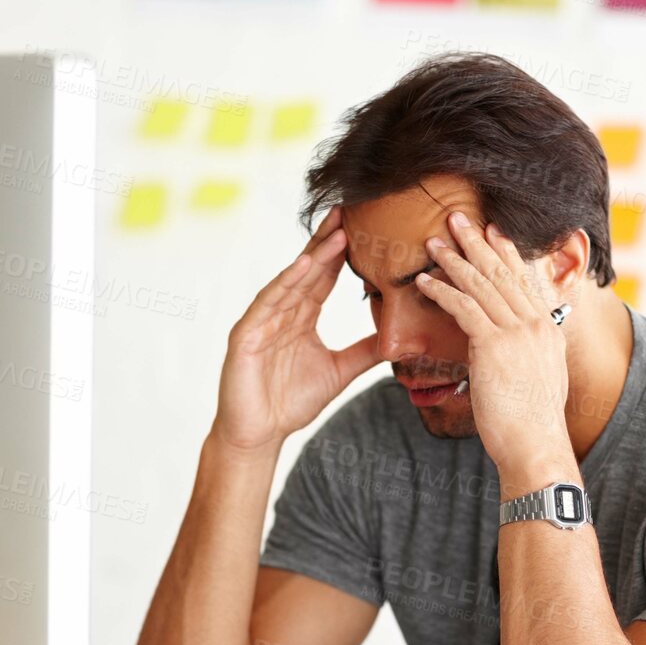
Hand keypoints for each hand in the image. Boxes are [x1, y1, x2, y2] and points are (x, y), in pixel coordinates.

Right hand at [213, 207, 379, 456]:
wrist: (259, 434)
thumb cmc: (290, 402)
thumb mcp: (339, 371)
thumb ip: (365, 352)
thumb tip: (399, 339)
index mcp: (301, 317)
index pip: (325, 277)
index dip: (342, 253)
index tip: (364, 227)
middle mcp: (281, 312)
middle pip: (309, 270)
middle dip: (329, 241)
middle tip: (350, 211)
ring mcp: (262, 321)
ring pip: (291, 281)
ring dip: (314, 257)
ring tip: (336, 233)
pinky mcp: (245, 335)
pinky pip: (268, 304)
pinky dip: (285, 284)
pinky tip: (303, 267)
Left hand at [416, 212, 575, 481]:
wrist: (535, 446)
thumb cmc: (532, 424)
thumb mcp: (539, 381)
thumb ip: (528, 357)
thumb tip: (514, 355)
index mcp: (548, 330)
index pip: (524, 281)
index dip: (506, 253)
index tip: (492, 232)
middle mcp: (536, 323)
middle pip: (502, 273)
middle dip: (477, 243)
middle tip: (456, 219)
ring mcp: (518, 331)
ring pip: (481, 284)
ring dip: (454, 259)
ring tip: (433, 241)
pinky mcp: (494, 344)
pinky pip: (464, 307)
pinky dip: (442, 290)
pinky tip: (424, 280)